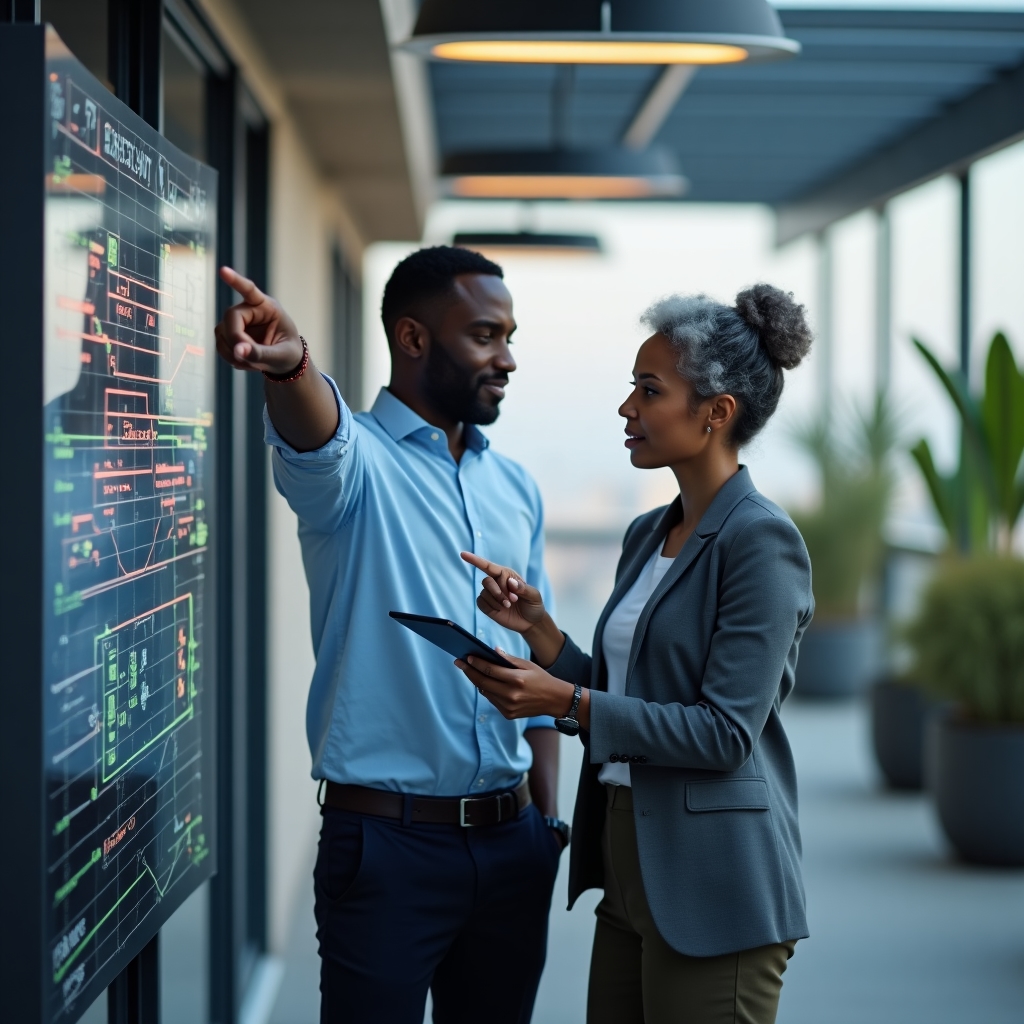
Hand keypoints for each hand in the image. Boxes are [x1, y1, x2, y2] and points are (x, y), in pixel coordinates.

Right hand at [214, 266, 303, 374]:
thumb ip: (261, 353)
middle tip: (246, 357)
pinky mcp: (229, 333)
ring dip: (233, 352)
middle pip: (231, 316)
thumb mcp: (281, 355)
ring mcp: (238, 321)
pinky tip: (246, 363)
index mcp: (268, 307)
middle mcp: (250, 310)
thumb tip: (238, 351)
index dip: (236, 281)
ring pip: (222, 332)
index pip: (250, 290)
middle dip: (236, 339)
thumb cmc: (288, 354)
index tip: (223, 271)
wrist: (284, 363)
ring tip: (253, 364)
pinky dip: (231, 357)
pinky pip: (221, 345)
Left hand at [455, 650, 575, 720]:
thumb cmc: (541, 679)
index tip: (466, 657)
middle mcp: (511, 694)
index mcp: (517, 679)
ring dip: (477, 681)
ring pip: (485, 692)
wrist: (555, 700)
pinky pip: (492, 700)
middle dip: (469, 671)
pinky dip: (487, 691)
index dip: (476, 663)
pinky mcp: (508, 714)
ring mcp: (509, 706)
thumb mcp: (528, 665)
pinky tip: (484, 682)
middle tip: (459, 663)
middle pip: (482, 682)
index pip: (490, 670)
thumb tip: (492, 651)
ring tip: (470, 671)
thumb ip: (509, 659)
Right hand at [461, 552, 546, 634]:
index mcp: (507, 575)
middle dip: (498, 592)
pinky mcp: (487, 605)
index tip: (463, 554)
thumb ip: (524, 589)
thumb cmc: (534, 605)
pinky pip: (481, 603)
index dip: (475, 560)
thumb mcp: (535, 596)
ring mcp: (490, 594)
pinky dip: (491, 607)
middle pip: (487, 581)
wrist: (530, 622)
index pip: (488, 566)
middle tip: (512, 600)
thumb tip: (510, 582)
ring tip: (508, 606)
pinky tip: (500, 610)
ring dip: (496, 600)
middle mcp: (497, 582)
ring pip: (484, 593)